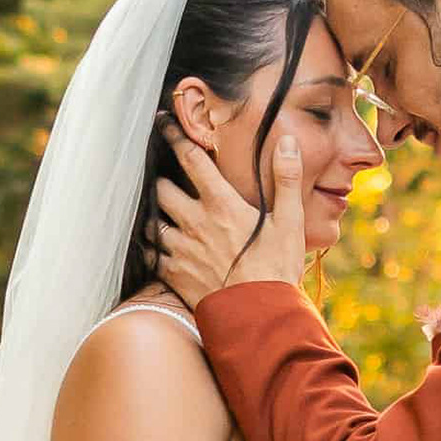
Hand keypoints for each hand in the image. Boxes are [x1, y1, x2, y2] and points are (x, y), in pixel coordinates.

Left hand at [150, 116, 302, 309]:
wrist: (258, 318)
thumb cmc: (277, 270)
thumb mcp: (290, 222)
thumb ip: (287, 179)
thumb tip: (286, 141)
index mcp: (221, 204)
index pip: (190, 160)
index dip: (174, 137)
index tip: (163, 122)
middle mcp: (194, 222)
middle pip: (161, 189)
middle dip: (160, 180)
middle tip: (163, 176)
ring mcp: (180, 249)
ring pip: (151, 220)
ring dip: (154, 213)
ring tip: (158, 210)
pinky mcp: (173, 274)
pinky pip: (150, 253)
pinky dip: (150, 245)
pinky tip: (155, 243)